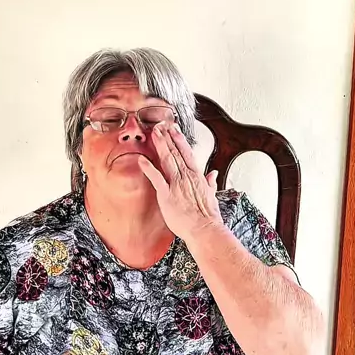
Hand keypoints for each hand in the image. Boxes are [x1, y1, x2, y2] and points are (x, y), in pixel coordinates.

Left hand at [138, 123, 222, 241]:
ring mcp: (176, 184)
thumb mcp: (212, 195)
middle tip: (160, 125)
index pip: (187, 153)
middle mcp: (186, 176)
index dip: (179, 140)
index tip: (174, 130)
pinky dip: (148, 167)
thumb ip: (210, 182)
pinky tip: (141, 159)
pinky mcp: (167, 195)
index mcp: (197, 176)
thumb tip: (213, 174)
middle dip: (167, 137)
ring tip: (154, 133)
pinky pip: (156, 178)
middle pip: (175, 152)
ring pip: (167, 159)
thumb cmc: (207, 216)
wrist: (204, 229)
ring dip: (160, 145)